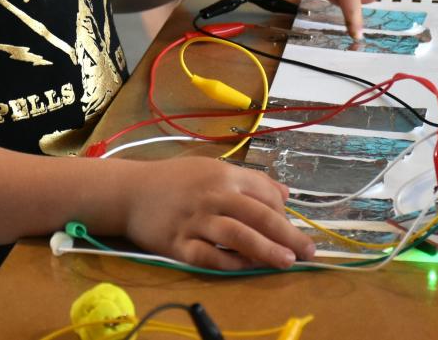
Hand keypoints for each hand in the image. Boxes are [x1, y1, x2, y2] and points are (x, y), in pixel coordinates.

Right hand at [124, 156, 315, 269]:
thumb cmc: (175, 179)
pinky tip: (247, 269)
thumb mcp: (213, 168)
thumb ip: (250, 181)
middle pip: (258, 215)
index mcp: (224, 175)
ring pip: (237, 236)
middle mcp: (212, 196)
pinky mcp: (178, 244)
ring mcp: (195, 221)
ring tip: (286, 261)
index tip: (294, 229)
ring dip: (265, 250)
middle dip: (287, 234)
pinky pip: (209, 257)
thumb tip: (286, 194)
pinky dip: (230, 263)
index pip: (264, 194)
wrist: (129, 191)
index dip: (284, 213)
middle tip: (308, 251)